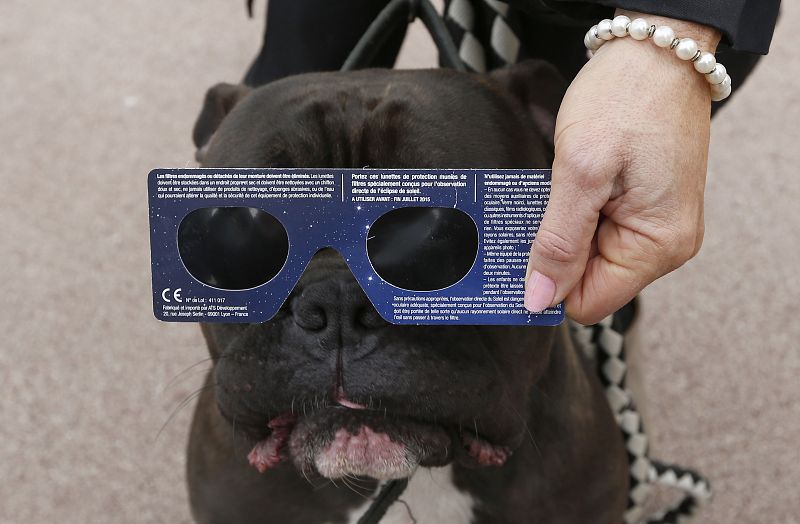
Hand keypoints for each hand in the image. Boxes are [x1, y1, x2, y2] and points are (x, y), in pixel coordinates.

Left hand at [524, 11, 720, 323]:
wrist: (656, 51)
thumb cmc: (628, 97)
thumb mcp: (582, 170)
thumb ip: (559, 241)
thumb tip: (540, 300)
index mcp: (658, 246)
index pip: (588, 302)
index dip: (549, 282)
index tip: (523, 250)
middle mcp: (664, 244)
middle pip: (588, 280)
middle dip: (556, 249)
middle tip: (545, 202)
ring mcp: (655, 225)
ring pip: (588, 254)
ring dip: (564, 227)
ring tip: (562, 185)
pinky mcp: (643, 206)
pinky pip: (598, 229)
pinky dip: (576, 211)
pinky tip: (573, 183)